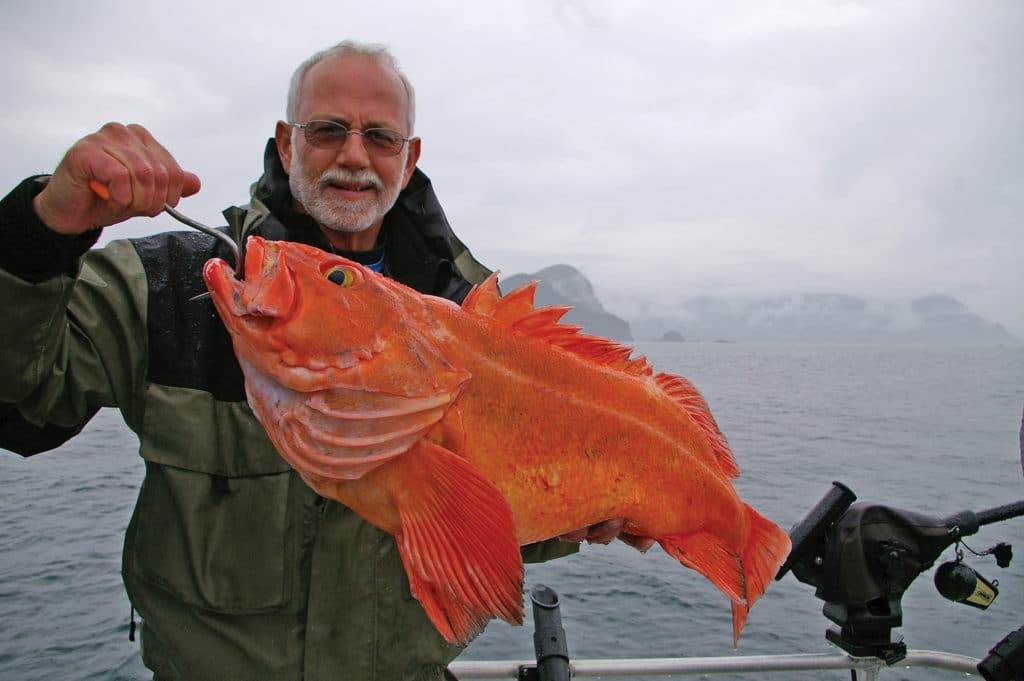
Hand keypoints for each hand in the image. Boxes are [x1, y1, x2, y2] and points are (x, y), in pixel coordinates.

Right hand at [32, 123, 200, 233]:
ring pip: (142, 175)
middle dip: (150, 201)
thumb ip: (171, 186)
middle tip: (131, 206)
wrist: (71, 212)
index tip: (151, 205)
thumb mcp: (146, 195)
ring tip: (117, 201)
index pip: (173, 171)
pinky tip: (106, 196)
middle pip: (160, 175)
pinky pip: (119, 176)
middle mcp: (124, 133)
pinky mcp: (85, 151)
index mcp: (142, 139)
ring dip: (133, 200)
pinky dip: (118, 196)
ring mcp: (103, 138)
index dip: (168, 197)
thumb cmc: (105, 199)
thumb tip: (194, 183)